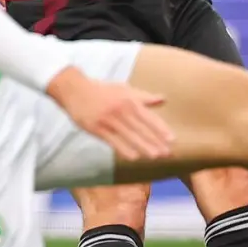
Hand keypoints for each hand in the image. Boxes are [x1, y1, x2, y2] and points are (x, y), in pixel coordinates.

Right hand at [46, 67, 174, 161]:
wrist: (76, 89)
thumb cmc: (103, 90)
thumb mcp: (124, 89)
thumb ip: (144, 97)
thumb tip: (163, 99)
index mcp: (130, 100)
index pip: (149, 117)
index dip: (161, 129)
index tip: (172, 139)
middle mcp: (121, 110)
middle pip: (141, 128)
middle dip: (155, 141)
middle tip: (168, 153)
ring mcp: (109, 119)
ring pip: (129, 136)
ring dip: (143, 147)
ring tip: (155, 157)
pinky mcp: (97, 128)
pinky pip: (113, 141)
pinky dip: (124, 149)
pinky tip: (134, 157)